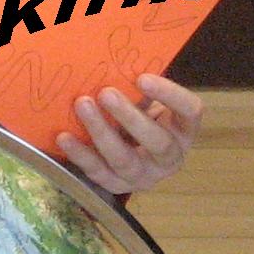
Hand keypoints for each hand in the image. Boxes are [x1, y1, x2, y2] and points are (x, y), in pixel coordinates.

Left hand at [56, 76, 202, 194]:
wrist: (131, 150)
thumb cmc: (140, 115)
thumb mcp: (147, 102)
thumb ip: (140, 91)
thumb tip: (113, 66)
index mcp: (184, 130)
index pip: (190, 111)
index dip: (169, 95)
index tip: (142, 78)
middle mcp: (171, 158)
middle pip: (157, 142)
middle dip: (130, 117)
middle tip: (106, 93)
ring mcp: (144, 177)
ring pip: (124, 160)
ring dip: (101, 132)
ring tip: (82, 106)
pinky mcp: (117, 187)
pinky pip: (98, 173)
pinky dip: (80, 154)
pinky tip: (64, 136)